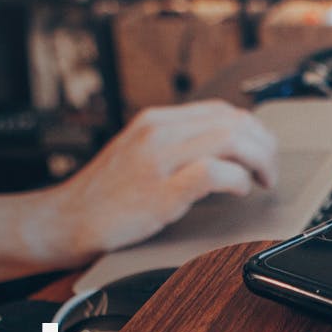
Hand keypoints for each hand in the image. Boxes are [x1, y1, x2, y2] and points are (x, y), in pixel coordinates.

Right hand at [32, 102, 280, 263]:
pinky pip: (213, 173)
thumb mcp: (139, 153)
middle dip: (264, 146)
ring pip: (230, 139)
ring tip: (260, 181)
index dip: (252, 131)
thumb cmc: (103, 197)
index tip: (261, 152)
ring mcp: (158, 160)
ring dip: (258, 161)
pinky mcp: (160, 191)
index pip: (222, 111)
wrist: (63, 221)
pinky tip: (239, 191)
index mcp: (155, 121)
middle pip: (234, 122)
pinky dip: (236, 180)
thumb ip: (175, 145)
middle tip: (268, 172)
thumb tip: (224, 147)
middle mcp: (158, 132)